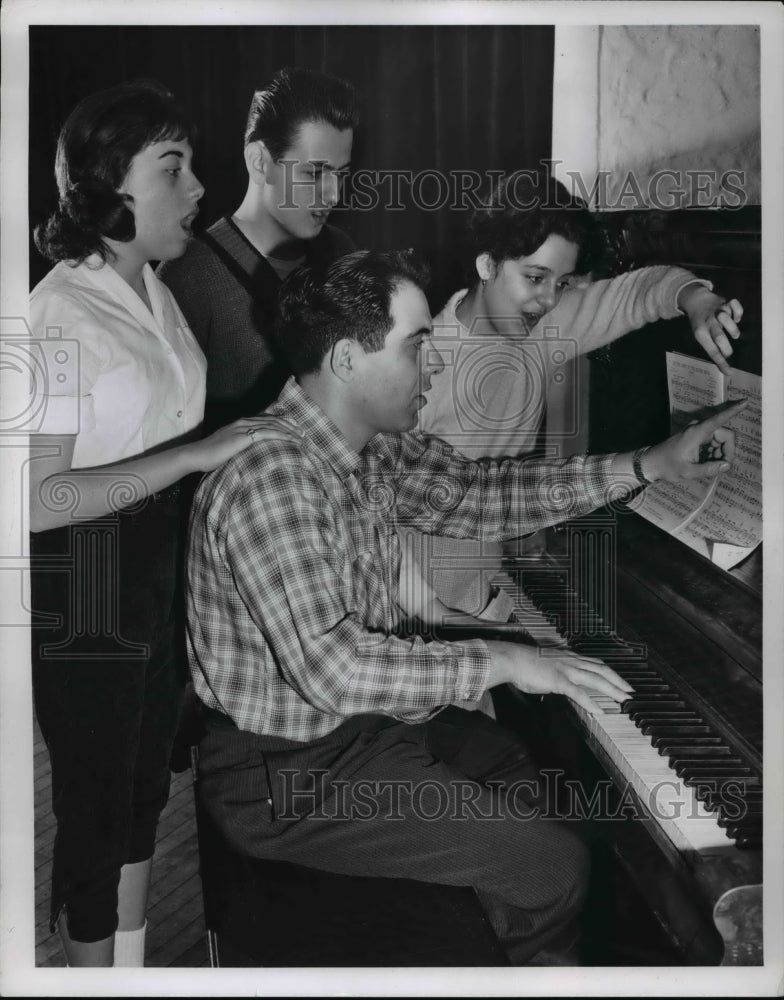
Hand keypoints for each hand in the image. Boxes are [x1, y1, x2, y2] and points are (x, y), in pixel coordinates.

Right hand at [190, 416, 301, 471]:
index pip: (266, 419)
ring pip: (272, 425)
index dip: (282, 423)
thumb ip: (241, 447)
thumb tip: (251, 454)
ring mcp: (243, 427)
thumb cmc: (211, 456)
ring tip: (301, 437)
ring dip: (289, 430)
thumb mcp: (229, 448)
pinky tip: (291, 439)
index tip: (294, 429)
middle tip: (303, 433)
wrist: (197, 455)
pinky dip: (281, 435)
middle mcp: (243, 422)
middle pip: (272, 420)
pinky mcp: (243, 436)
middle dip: (290, 425)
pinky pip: (267, 432)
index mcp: (241, 423)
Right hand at [486, 640, 633, 716]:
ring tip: (623, 700)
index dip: (611, 673)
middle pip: (601, 670)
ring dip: (612, 690)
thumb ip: (558, 671)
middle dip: (618, 681)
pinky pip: (577, 692)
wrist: (511, 659)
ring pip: (595, 679)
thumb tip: (563, 680)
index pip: (596, 664)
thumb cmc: (524, 663)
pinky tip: (598, 710)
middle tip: (631, 692)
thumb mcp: (546, 664)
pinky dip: (590, 702)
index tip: (621, 682)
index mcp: (569, 657)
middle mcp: (571, 661)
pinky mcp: (558, 680)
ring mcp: (565, 670)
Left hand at [642, 398, 746, 482]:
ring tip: (707, 468)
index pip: (719, 419)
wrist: (651, 463)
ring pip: (720, 441)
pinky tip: (704, 464)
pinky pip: (713, 444)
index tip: (745, 402)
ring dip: (719, 455)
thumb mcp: (688, 471)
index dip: (733, 410)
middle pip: (725, 436)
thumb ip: (709, 469)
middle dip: (727, 452)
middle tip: (721, 468)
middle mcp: (699, 429)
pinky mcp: (696, 437)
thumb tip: (727, 465)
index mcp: (697, 432)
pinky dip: (713, 454)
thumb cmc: (667, 466)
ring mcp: (697, 432)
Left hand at [678, 284, 742, 374]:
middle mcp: (709, 322)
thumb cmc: (700, 322)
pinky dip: (738, 313)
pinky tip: (735, 318)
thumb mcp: (699, 335)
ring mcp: (718, 311)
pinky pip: (736, 307)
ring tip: (733, 335)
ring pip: (728, 321)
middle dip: (727, 349)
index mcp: (701, 333)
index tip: (729, 371)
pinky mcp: (726, 302)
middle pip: (720, 338)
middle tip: (729, 352)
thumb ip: (710, 345)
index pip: (712, 351)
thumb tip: (722, 361)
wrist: (696, 300)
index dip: (721, 363)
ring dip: (734, 330)